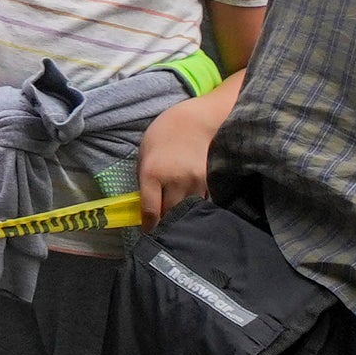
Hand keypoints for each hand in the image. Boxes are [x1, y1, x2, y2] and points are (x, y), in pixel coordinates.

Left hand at [139, 84, 232, 220]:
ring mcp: (195, 182)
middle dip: (166, 225)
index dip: (149, 226)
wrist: (197, 120)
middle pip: (171, 214)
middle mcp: (174, 181)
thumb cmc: (164, 134)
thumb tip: (146, 204)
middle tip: (163, 232)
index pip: (151, 210)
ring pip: (188, 211)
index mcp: (152, 174)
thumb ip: (144, 180)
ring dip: (183, 218)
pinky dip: (196, 209)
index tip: (149, 233)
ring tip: (179, 223)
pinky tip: (194, 211)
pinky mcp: (211, 182)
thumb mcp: (144, 154)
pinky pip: (202, 202)